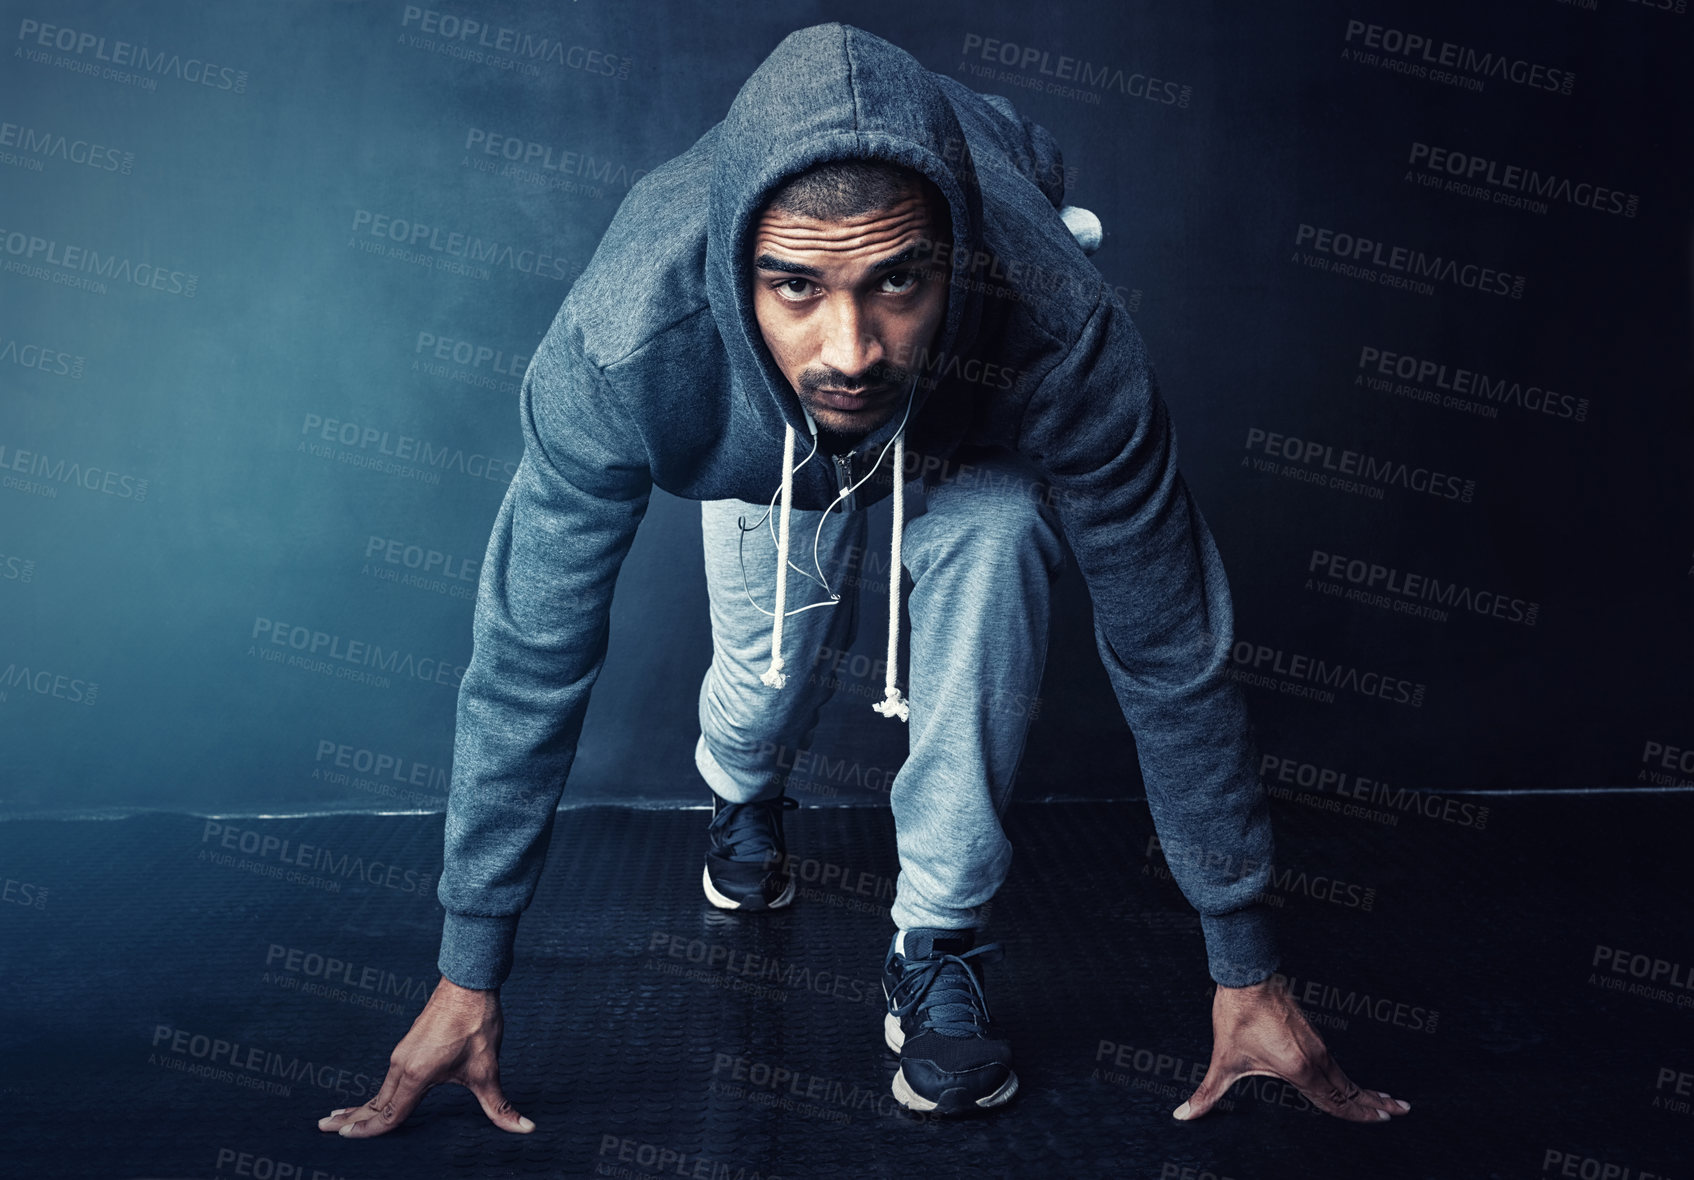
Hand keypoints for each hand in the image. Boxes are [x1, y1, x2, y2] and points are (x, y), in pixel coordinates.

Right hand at [316, 975, 534, 1138]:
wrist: (469, 982)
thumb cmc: (477, 1024)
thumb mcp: (488, 1069)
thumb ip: (500, 1106)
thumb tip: (527, 1128)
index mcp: (417, 1075)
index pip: (389, 1114)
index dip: (368, 1130)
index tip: (344, 1138)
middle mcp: (402, 1065)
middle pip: (376, 1102)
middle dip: (352, 1119)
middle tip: (324, 1130)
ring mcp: (403, 1053)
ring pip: (380, 1089)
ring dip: (360, 1105)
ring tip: (338, 1118)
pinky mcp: (409, 1045)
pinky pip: (387, 1076)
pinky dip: (374, 1091)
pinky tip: (373, 1096)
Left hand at [1173, 975, 1410, 1122]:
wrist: (1247, 974)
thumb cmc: (1236, 1015)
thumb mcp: (1223, 1060)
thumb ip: (1206, 1094)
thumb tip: (1183, 1115)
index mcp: (1300, 1068)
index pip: (1336, 1101)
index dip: (1359, 1114)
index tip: (1383, 1119)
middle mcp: (1315, 1058)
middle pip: (1349, 1090)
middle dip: (1374, 1105)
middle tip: (1399, 1113)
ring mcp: (1316, 1044)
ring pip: (1345, 1076)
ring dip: (1365, 1090)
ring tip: (1385, 1102)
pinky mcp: (1311, 1033)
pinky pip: (1336, 1063)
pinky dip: (1350, 1076)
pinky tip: (1351, 1081)